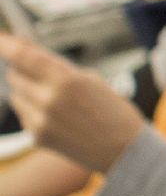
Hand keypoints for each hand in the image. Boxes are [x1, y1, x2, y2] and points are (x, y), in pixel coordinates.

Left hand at [0, 31, 146, 175]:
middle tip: (37, 71)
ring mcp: (40, 120)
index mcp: (68, 80)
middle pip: (15, 76)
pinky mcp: (37, 136)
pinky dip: (32, 110)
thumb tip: (30, 55)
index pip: (24, 57)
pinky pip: (23, 114)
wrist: (124, 151)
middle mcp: (49, 100)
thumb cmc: (114, 112)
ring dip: (26, 91)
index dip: (6, 45)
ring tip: (52, 98)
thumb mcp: (93, 81)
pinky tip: (54, 116)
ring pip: (16, 95)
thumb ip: (60, 69)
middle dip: (22, 70)